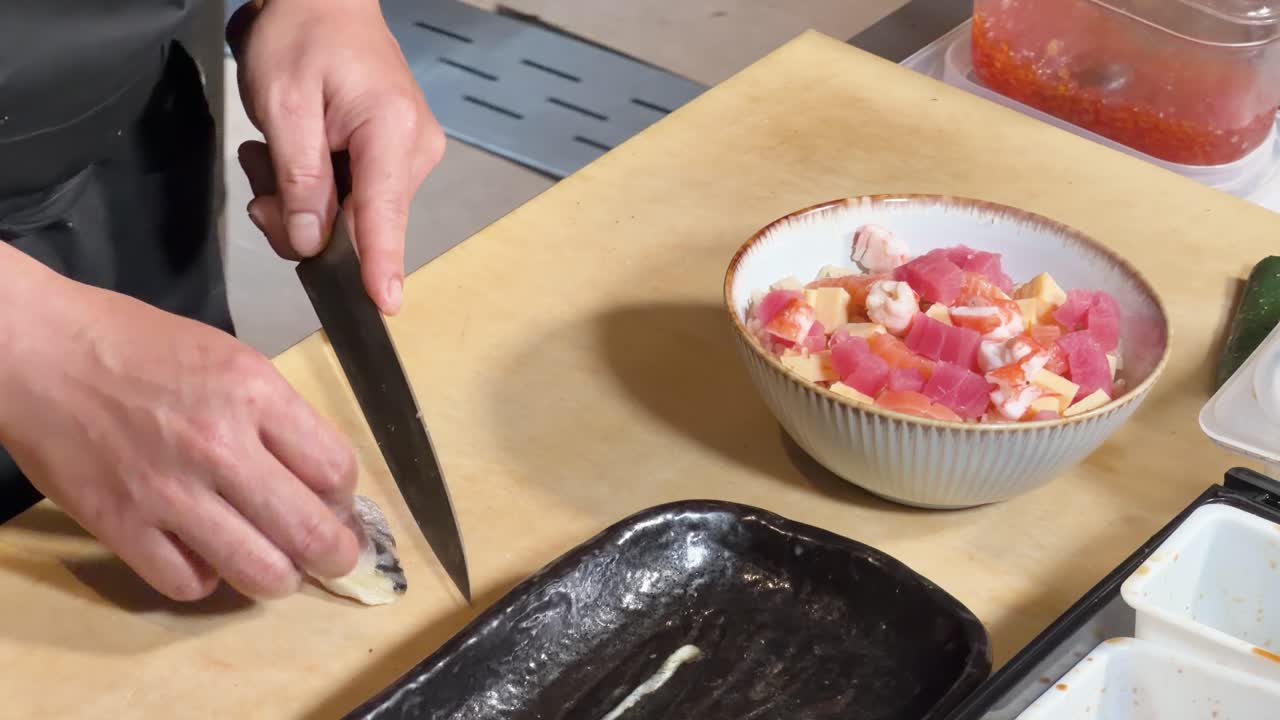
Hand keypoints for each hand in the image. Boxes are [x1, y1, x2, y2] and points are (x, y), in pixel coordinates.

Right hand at [0, 249, 359, 600]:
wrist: (38, 350)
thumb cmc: (137, 346)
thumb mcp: (230, 358)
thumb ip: (278, 417)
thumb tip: (318, 480)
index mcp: (254, 394)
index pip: (337, 470)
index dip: (346, 496)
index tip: (337, 503)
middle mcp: (219, 446)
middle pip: (310, 533)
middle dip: (335, 555)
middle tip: (332, 557)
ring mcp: (168, 491)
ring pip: (260, 572)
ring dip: (278, 577)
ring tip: (274, 564)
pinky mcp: (119, 525)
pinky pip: (188, 583)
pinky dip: (204, 579)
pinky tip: (203, 555)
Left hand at [227, 0, 445, 314]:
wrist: (322, 1)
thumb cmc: (301, 37)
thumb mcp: (283, 105)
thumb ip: (299, 178)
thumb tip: (309, 241)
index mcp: (391, 130)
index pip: (383, 211)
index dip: (380, 263)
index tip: (385, 306)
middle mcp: (415, 148)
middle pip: (361, 222)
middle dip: (304, 219)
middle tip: (262, 180)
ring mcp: (411, 155)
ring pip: (352, 217)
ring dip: (303, 202)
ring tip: (275, 155)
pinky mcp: (398, 158)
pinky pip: (353, 200)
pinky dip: (316, 191)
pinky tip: (296, 157)